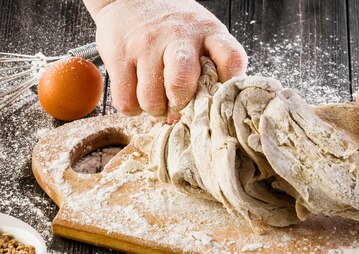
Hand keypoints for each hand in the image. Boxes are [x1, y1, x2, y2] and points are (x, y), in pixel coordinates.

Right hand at [90, 0, 246, 121]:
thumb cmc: (174, 28)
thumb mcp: (203, 35)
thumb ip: (214, 66)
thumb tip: (209, 111)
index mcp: (208, 32)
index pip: (231, 58)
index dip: (229, 83)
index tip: (218, 96)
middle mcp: (178, 35)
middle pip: (183, 83)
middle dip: (181, 103)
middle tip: (178, 103)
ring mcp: (146, 44)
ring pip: (151, 100)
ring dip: (156, 109)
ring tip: (158, 99)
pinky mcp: (118, 55)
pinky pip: (126, 100)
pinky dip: (133, 108)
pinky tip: (138, 96)